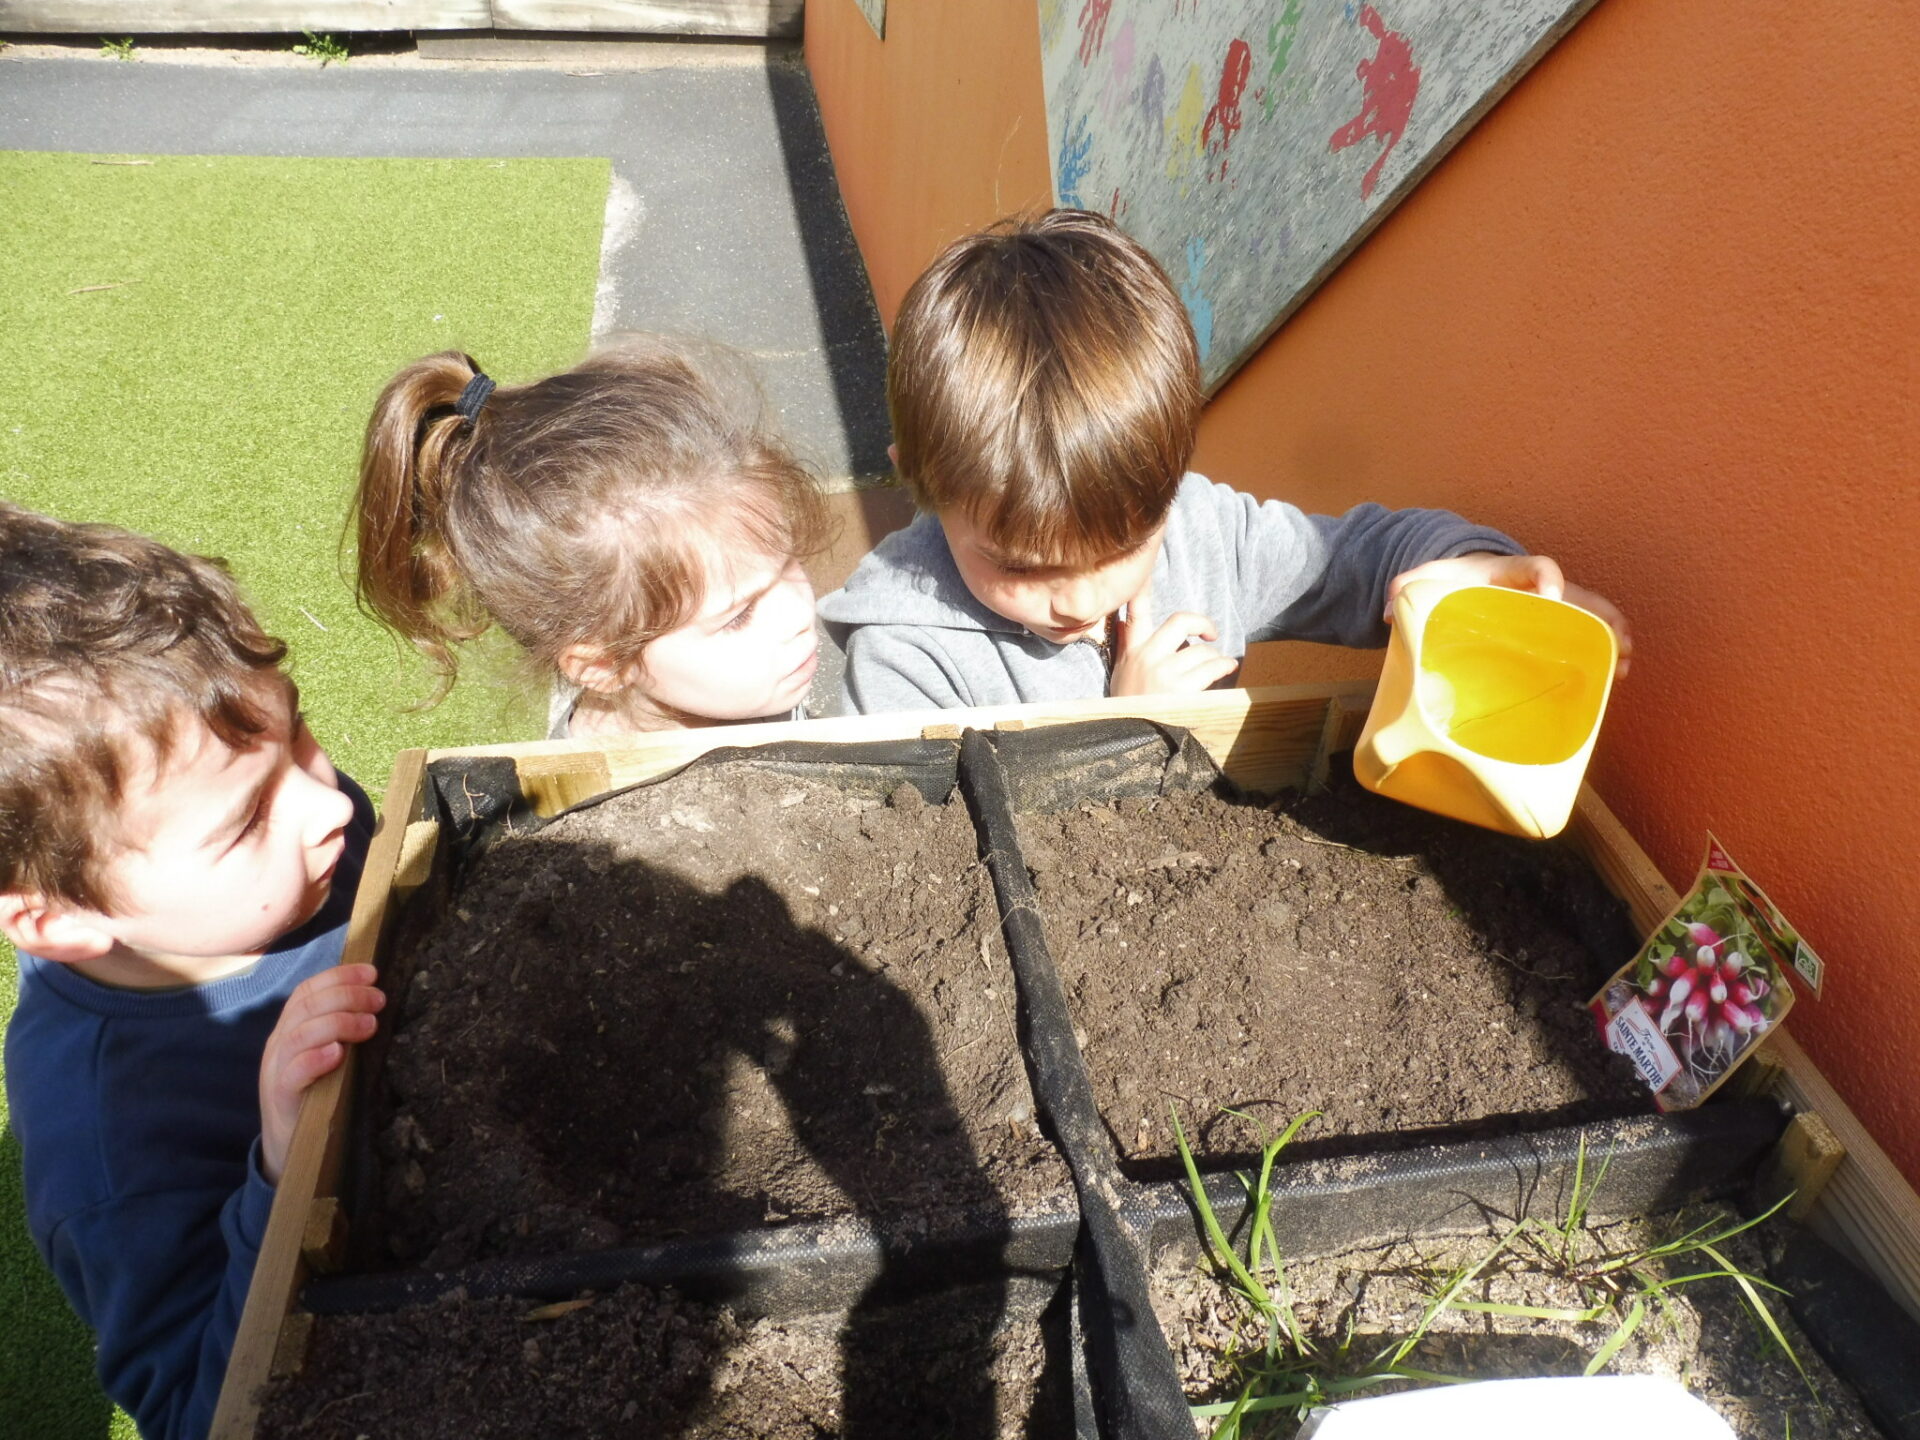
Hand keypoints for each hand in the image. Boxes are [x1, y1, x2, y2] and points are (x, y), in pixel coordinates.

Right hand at [258, 964, 383, 1183]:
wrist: (287, 1148)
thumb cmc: (316, 1095)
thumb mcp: (327, 1057)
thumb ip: (342, 1032)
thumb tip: (379, 1004)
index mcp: (290, 1029)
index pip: (308, 990)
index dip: (340, 976)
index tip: (373, 972)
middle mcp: (279, 1044)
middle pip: (307, 1006)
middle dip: (347, 996)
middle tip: (380, 1000)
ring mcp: (276, 1070)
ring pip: (299, 1034)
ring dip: (338, 1023)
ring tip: (370, 1025)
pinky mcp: (280, 1098)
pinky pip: (292, 1073)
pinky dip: (315, 1059)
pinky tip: (338, 1054)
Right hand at [1109, 578, 1239, 696]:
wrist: (1127, 740)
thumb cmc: (1128, 707)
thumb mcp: (1120, 674)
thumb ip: (1127, 647)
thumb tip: (1123, 621)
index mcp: (1131, 651)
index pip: (1135, 612)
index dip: (1142, 589)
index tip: (1145, 567)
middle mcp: (1146, 656)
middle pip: (1181, 621)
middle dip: (1202, 623)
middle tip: (1210, 632)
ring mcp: (1163, 672)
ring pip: (1200, 649)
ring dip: (1215, 655)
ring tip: (1220, 663)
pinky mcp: (1181, 689)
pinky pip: (1211, 667)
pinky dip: (1224, 666)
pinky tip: (1227, 669)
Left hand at [1385, 552, 1632, 677]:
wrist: (1463, 577)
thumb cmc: (1449, 579)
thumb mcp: (1425, 578)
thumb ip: (1405, 588)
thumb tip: (1390, 613)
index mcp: (1509, 571)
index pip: (1537, 566)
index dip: (1548, 579)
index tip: (1554, 596)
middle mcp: (1538, 586)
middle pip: (1579, 594)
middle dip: (1598, 616)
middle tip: (1616, 643)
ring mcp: (1550, 606)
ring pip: (1590, 615)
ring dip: (1610, 636)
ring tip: (1622, 666)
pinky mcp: (1552, 625)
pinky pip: (1583, 632)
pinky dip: (1600, 650)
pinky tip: (1612, 676)